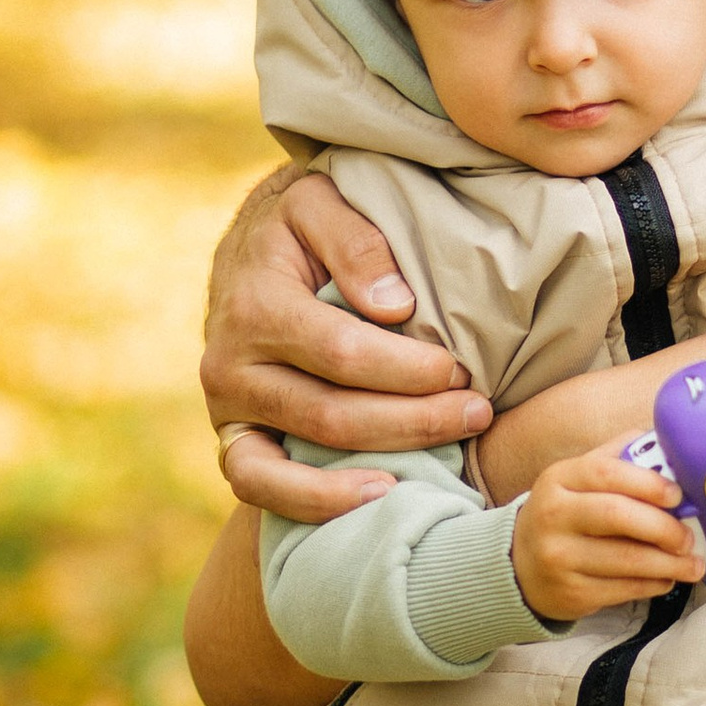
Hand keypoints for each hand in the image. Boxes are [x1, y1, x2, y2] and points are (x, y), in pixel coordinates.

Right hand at [203, 169, 490, 524]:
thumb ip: (355, 241)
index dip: (407, 370)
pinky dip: (316, 502)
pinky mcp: (234, 441)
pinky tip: (378, 495)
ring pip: (304, 455)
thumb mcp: (320, 202)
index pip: (341, 352)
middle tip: (477, 410)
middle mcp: (230, 364)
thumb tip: (393, 305)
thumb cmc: (299, 229)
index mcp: (254, 304)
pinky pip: (261, 488)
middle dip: (414, 418)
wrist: (245, 258)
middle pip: (331, 413)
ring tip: (447, 452)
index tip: (462, 369)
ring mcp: (228, 410)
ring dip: (383, 458)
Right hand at [511, 449, 705, 623]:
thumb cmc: (566, 515)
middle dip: (664, 527)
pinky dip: (654, 584)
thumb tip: (671, 448)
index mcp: (559, 478)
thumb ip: (619, 459)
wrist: (520, 566)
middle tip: (688, 538)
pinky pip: (624, 589)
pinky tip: (667, 579)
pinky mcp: (570, 593)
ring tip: (692, 565)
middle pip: (617, 515)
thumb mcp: (577, 479)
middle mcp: (553, 516)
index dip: (648, 482)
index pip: (606, 472)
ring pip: (626, 559)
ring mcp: (559, 557)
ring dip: (669, 564)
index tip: (678, 496)